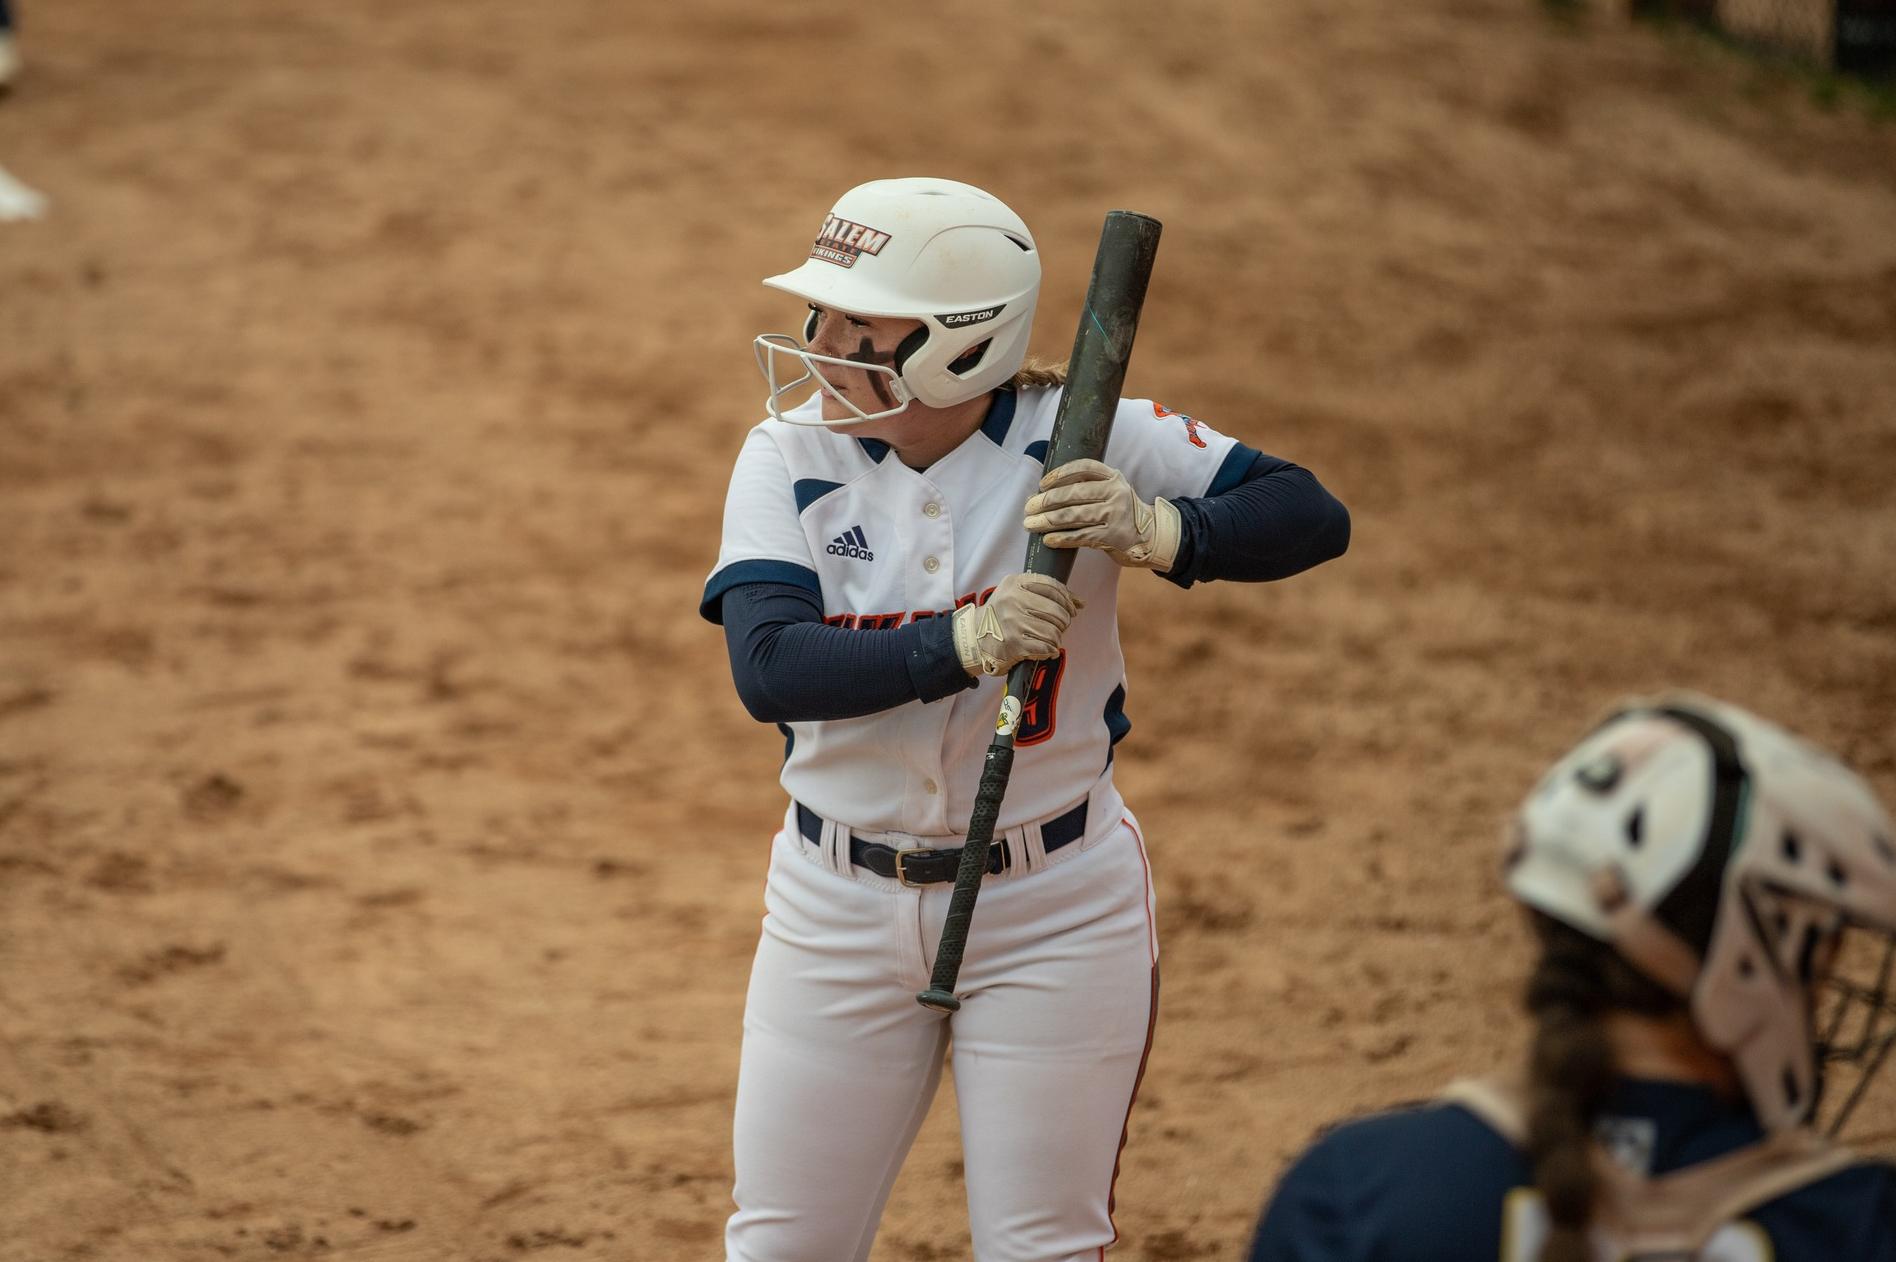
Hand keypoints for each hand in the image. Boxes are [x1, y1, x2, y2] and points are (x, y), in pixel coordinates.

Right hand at [951, 573, 1082, 677]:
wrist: (975, 637)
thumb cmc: (1001, 615)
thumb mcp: (1017, 594)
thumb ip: (1047, 593)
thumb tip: (1079, 602)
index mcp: (1014, 583)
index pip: (1052, 586)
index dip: (1067, 599)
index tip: (1072, 608)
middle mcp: (1013, 601)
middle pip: (1056, 611)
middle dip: (1064, 621)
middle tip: (1060, 625)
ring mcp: (1013, 622)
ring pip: (1053, 631)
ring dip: (1057, 638)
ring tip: (1051, 638)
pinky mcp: (1014, 644)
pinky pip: (1046, 647)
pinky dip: (1050, 650)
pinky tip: (1047, 649)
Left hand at [1022, 459, 1180, 570]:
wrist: (1149, 536)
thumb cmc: (1119, 512)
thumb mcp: (1109, 492)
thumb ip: (1083, 489)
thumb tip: (1040, 496)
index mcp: (1112, 477)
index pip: (1083, 467)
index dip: (1060, 474)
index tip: (1042, 483)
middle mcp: (1115, 492)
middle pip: (1074, 493)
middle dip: (1046, 501)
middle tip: (1028, 508)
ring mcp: (1115, 514)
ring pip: (1074, 515)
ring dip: (1048, 521)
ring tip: (1030, 524)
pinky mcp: (1112, 536)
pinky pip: (1081, 536)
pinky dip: (1062, 538)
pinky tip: (1048, 539)